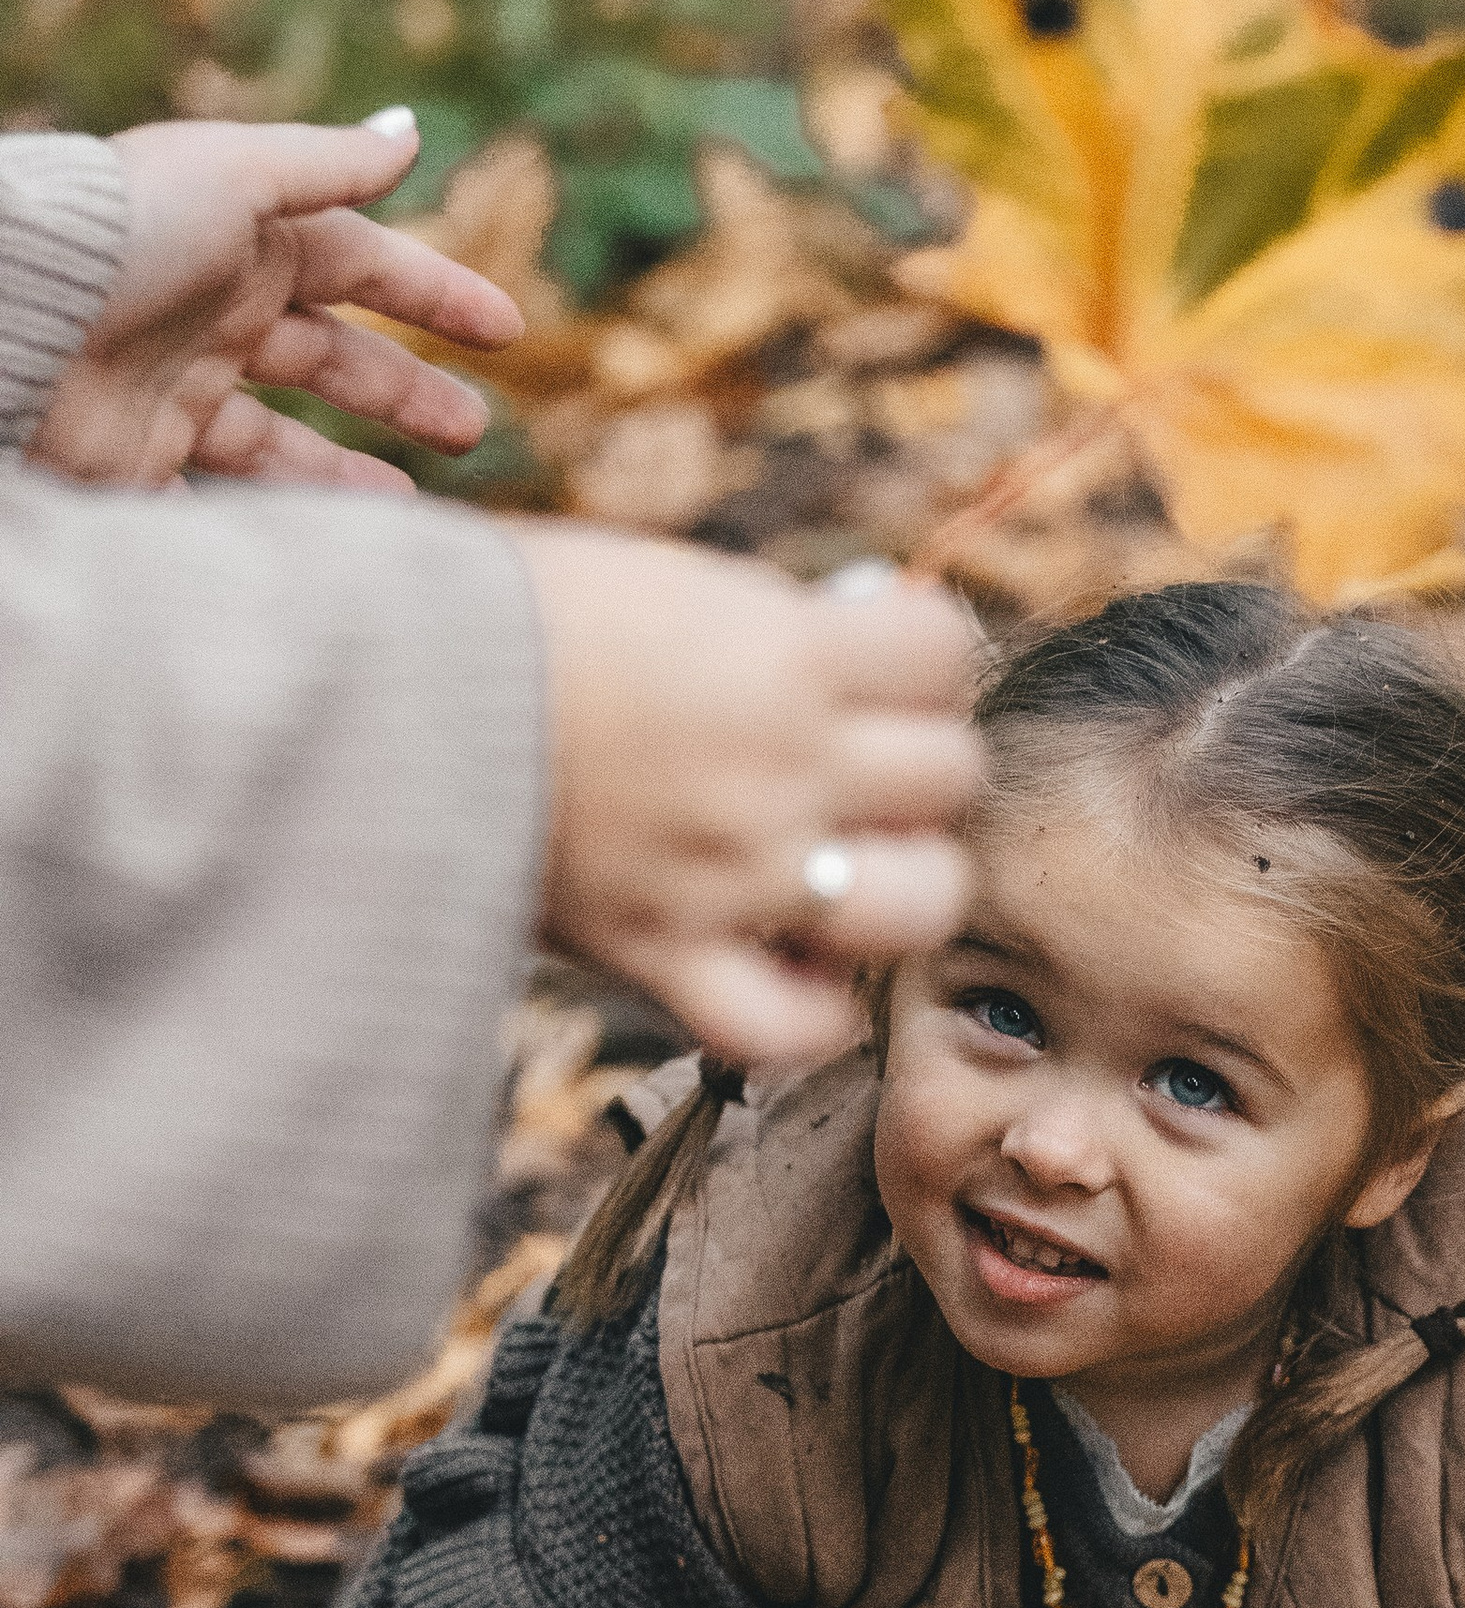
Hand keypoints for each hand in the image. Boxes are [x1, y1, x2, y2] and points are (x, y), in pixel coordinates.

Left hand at [28, 110, 521, 492]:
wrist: (5, 325)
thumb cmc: (122, 235)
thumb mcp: (236, 176)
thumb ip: (331, 163)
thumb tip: (412, 130)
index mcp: (242, 242)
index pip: (361, 265)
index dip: (434, 294)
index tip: (507, 333)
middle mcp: (211, 317)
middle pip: (332, 359)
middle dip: (405, 393)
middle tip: (472, 432)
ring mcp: (174, 395)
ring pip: (284, 444)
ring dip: (350, 473)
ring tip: (411, 509)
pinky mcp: (138, 466)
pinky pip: (224, 504)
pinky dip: (279, 525)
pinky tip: (331, 547)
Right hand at [512, 532, 982, 1061]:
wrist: (371, 693)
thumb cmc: (511, 615)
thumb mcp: (669, 580)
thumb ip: (779, 625)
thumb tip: (866, 638)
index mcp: (785, 653)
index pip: (945, 650)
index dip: (923, 654)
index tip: (883, 661)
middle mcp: (781, 766)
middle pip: (950, 776)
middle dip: (915, 763)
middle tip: (858, 761)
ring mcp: (734, 874)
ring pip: (920, 904)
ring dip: (901, 884)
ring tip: (849, 863)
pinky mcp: (665, 957)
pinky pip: (796, 1027)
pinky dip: (813, 1012)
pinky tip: (800, 967)